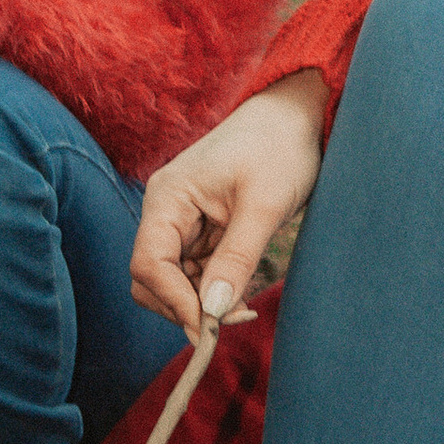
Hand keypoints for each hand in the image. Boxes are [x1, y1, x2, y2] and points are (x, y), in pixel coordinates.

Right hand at [131, 73, 327, 328]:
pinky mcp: (201, 230)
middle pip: (152, 279)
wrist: (295, 115)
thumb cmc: (280, 147)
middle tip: (234, 321)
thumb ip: (236, 259)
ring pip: (173, 282)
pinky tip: (242, 296)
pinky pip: (194, 273)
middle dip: (185, 306)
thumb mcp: (264, 206)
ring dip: (202, 304)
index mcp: (168, 197)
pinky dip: (213, 291)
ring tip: (245, 310)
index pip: (149, 264)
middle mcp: (166, 210)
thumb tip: (213, 312)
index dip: (174, 301)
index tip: (211, 327)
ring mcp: (182, 222)